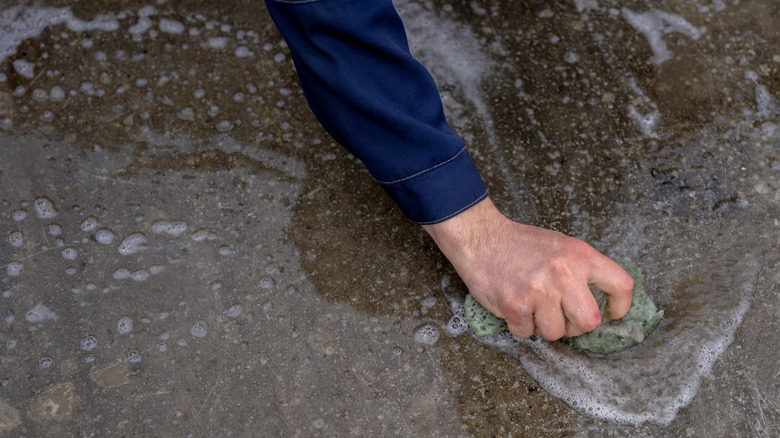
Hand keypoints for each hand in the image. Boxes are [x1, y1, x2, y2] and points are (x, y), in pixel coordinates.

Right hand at [422, 197, 633, 339]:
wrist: (481, 238)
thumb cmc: (520, 243)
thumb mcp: (561, 245)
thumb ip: (582, 269)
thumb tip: (600, 301)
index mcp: (580, 255)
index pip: (621, 285)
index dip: (621, 306)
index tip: (613, 313)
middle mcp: (563, 273)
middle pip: (589, 321)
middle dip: (576, 326)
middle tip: (563, 317)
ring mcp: (539, 291)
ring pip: (556, 332)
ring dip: (544, 326)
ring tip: (532, 307)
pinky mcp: (516, 305)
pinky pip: (528, 332)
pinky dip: (521, 325)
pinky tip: (515, 306)